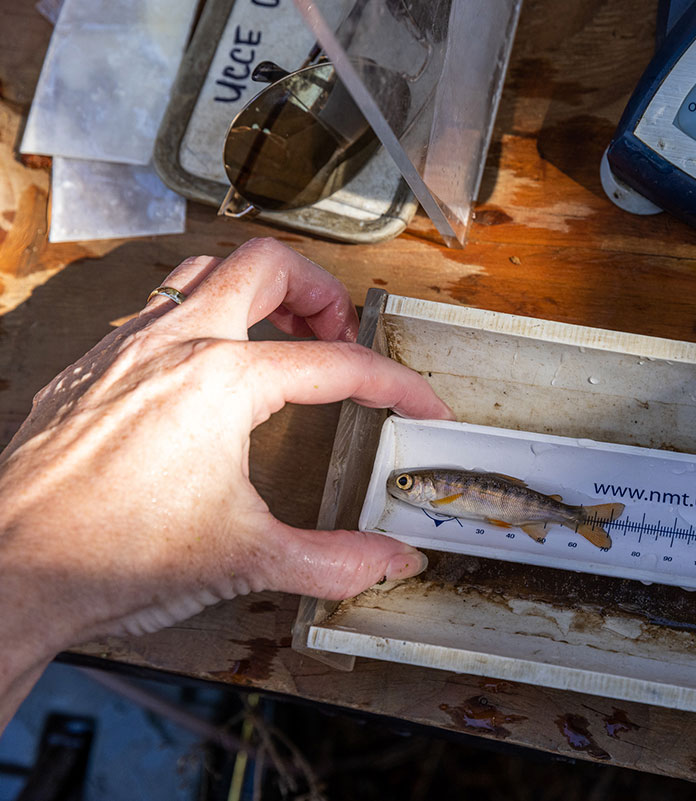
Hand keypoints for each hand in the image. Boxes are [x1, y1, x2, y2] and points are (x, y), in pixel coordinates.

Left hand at [0, 239, 452, 721]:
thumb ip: (337, 560)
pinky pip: (153, 311)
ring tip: (281, 334)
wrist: (12, 574)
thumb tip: (389, 562)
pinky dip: (197, 320)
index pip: (340, 366)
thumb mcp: (248, 560)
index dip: (396, 384)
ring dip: (254, 291)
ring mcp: (123, 350)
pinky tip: (205, 371)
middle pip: (266, 265)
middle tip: (340, 334)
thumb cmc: (111, 557)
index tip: (417, 404)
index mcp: (225, 381)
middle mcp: (173, 346)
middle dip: (320, 291)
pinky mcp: (88, 370)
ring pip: (201, 271)